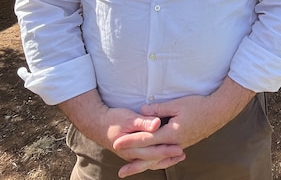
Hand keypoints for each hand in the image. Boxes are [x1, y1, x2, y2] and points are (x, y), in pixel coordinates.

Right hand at [59, 90, 184, 175]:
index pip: (152, 150)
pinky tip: (166, 157)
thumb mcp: (128, 117)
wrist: (97, 124)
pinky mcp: (131, 154)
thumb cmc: (113, 119)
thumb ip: (143, 122)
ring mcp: (131, 155)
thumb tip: (157, 124)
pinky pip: (146, 160)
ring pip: (150, 162)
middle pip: (153, 158)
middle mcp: (131, 154)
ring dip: (164, 160)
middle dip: (168, 156)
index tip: (179, 147)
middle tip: (183, 153)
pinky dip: (157, 160)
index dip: (166, 149)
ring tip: (179, 157)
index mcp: (131, 146)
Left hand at [113, 78, 255, 176]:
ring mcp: (180, 146)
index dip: (131, 141)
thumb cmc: (199, 105)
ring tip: (132, 171)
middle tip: (120, 171)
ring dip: (144, 165)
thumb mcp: (177, 104)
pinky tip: (152, 164)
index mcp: (172, 133)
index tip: (117, 144)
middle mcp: (175, 144)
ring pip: (159, 159)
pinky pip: (166, 157)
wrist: (218, 111)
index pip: (147, 139)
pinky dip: (157, 162)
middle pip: (151, 156)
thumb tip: (142, 111)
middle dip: (135, 162)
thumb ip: (159, 109)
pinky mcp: (183, 145)